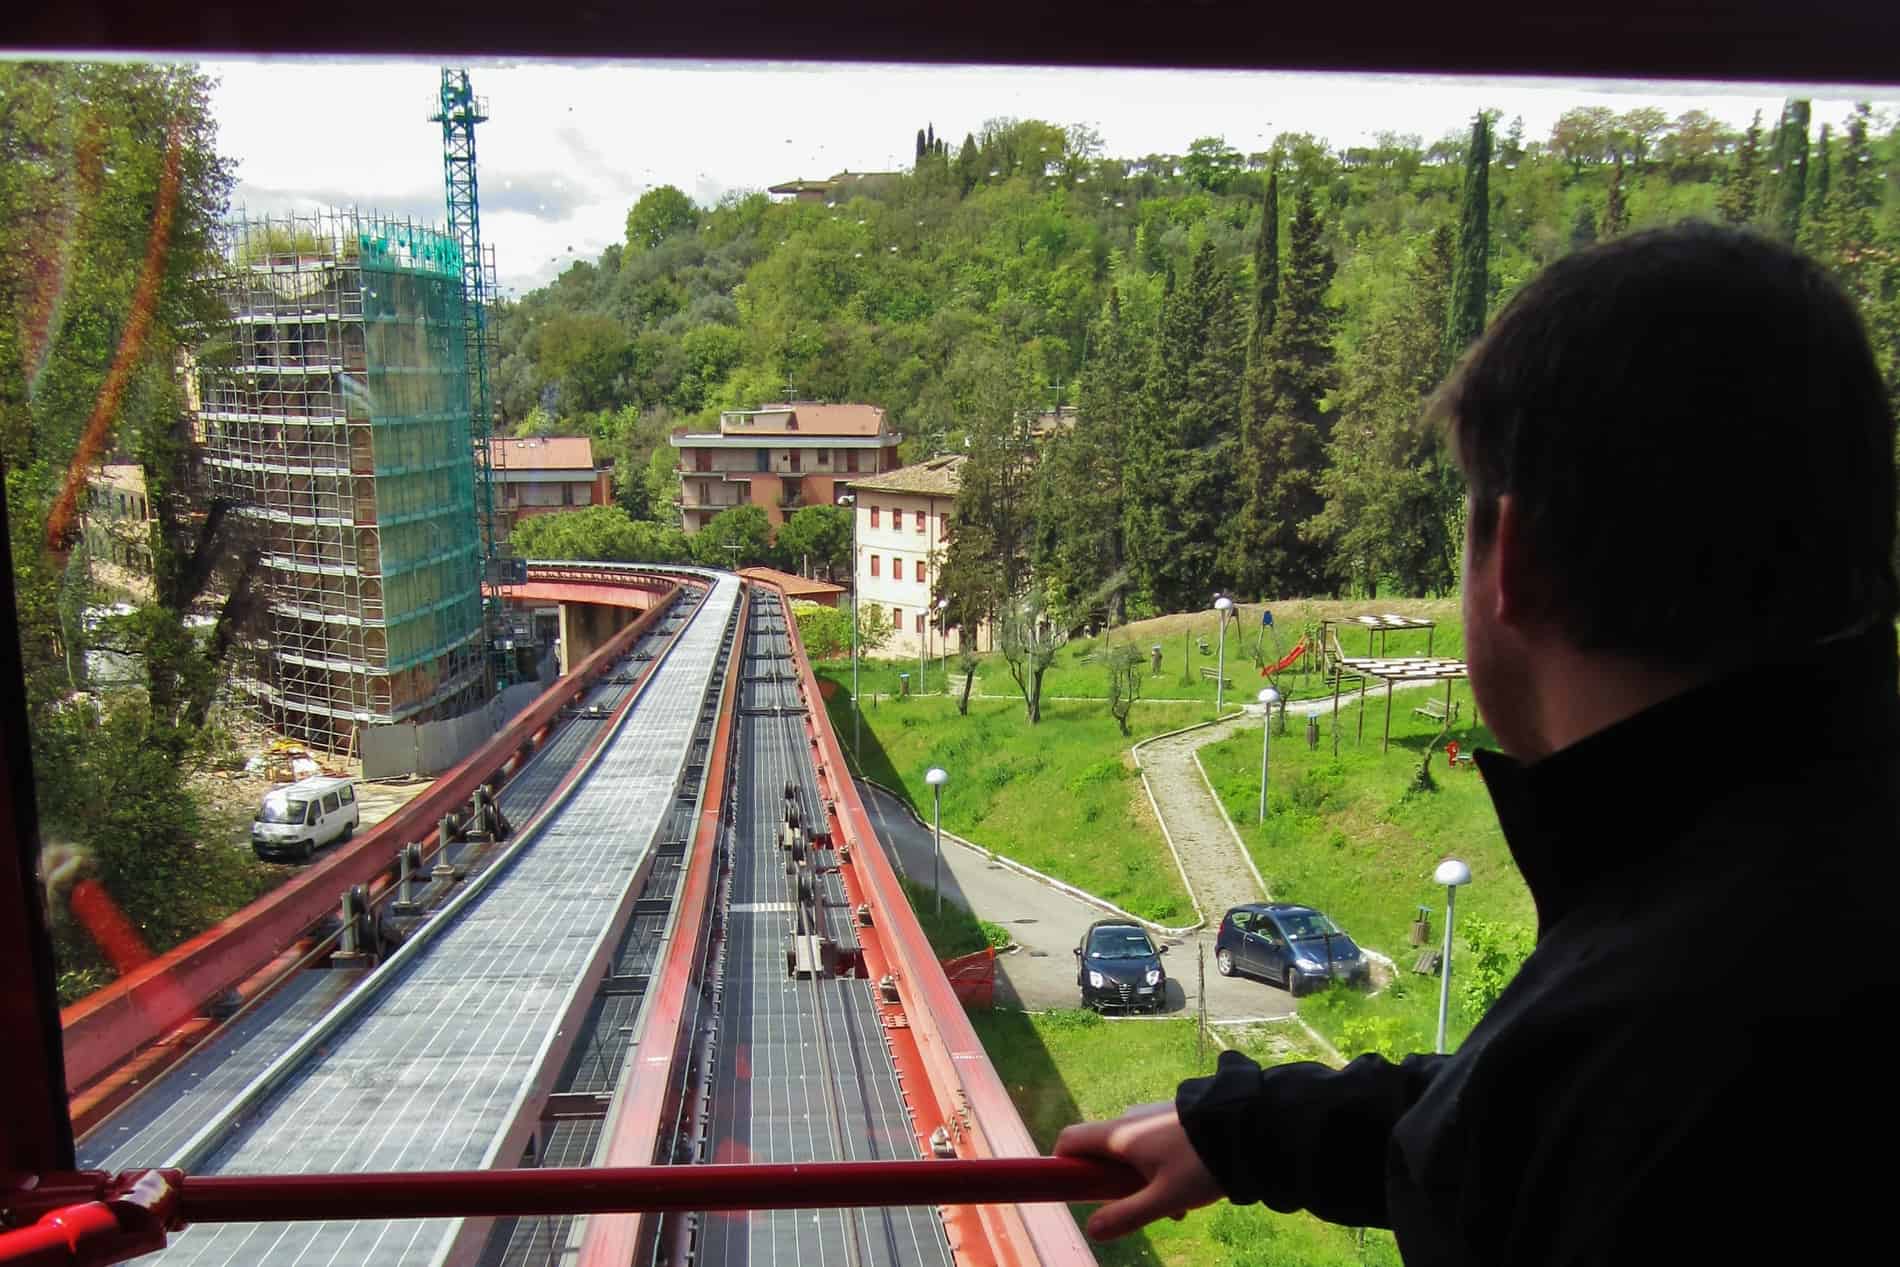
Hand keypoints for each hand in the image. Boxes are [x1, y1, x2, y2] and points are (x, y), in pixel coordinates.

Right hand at [1054, 1101, 1222, 1240]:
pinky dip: (1161, 1168)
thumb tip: (1091, 1230)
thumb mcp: (1164, 1198)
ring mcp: (1150, 1117)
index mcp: (1119, 1134)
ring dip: (1144, 1181)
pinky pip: (1152, 1146)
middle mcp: (1129, 1119)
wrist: (1249, 1128)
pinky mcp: (1171, 1118)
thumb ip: (1126, 1215)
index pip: (1069, 1140)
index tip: (1078, 1192)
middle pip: (1103, 1154)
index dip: (1062, 1165)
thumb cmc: (1201, 1163)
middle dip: (1116, 1186)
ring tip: (1179, 1205)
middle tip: (1145, 1208)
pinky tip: (1189, 1187)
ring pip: (1132, 1154)